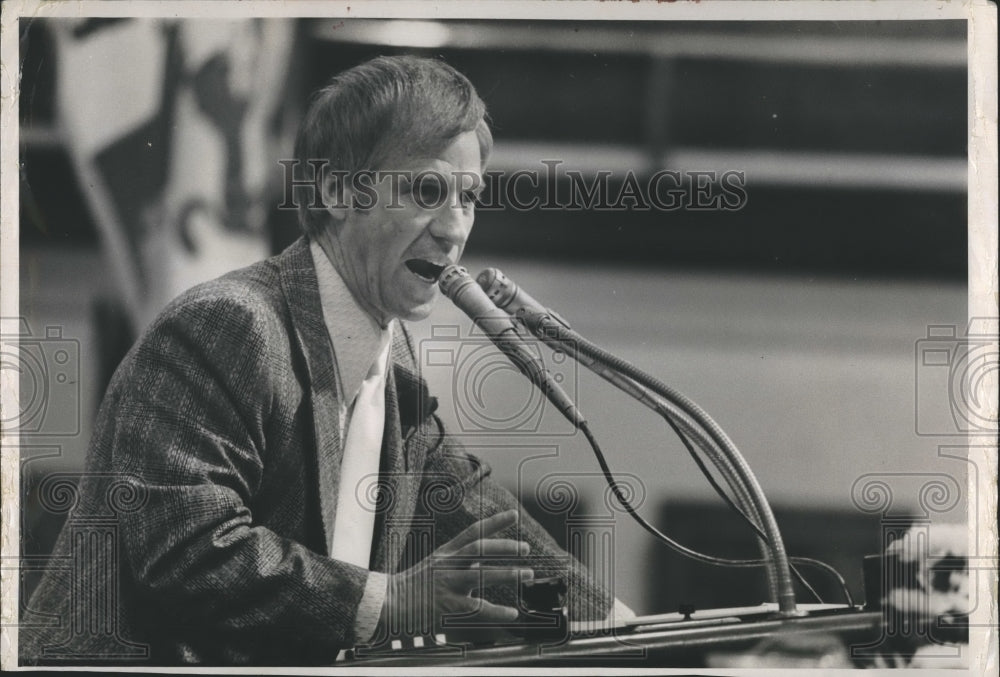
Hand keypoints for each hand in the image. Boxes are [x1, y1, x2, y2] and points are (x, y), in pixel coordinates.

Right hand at [378, 509, 532, 637]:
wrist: (388, 602)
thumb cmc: (413, 586)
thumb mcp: (435, 566)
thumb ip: (459, 564)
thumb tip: (483, 566)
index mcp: (446, 553)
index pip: (473, 532)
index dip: (494, 522)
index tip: (514, 515)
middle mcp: (448, 564)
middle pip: (479, 548)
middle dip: (505, 546)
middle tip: (526, 548)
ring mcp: (447, 583)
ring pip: (481, 575)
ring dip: (507, 573)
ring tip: (527, 574)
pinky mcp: (446, 605)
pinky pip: (476, 608)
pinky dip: (497, 611)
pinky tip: (512, 613)